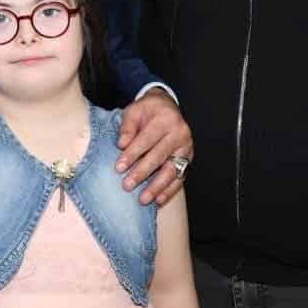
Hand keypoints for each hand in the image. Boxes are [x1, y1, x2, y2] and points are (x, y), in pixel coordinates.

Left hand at [116, 90, 193, 206]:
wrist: (167, 107)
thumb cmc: (148, 111)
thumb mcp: (134, 110)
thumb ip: (127, 127)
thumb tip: (122, 144)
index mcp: (166, 119)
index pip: (147, 140)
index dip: (132, 154)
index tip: (119, 168)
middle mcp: (180, 133)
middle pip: (159, 156)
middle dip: (142, 173)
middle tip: (127, 185)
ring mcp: (186, 148)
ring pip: (172, 170)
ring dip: (157, 187)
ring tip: (143, 199)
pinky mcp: (188, 159)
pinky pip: (180, 177)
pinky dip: (169, 190)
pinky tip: (159, 200)